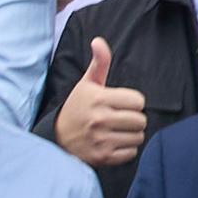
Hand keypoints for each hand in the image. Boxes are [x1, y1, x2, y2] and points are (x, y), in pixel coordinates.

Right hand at [49, 33, 151, 168]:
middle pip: (140, 120)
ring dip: (131, 135)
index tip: (122, 104)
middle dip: (134, 119)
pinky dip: (126, 150)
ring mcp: (101, 140)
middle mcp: (100, 119)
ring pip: (138, 137)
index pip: (138, 101)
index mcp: (99, 99)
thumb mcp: (87, 84)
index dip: (133, 102)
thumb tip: (99, 41)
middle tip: (120, 119)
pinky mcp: (102, 157)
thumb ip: (99, 63)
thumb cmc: (77, 108)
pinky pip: (131, 153)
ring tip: (117, 131)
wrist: (56, 138)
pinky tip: (113, 143)